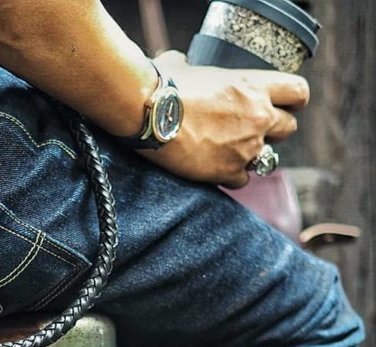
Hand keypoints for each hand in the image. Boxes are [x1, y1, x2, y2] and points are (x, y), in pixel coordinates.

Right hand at [143, 51, 309, 187]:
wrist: (151, 115)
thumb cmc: (165, 86)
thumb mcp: (186, 65)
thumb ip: (195, 67)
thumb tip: (181, 65)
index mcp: (254, 85)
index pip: (298, 92)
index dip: (295, 101)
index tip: (287, 106)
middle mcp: (258, 117)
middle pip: (289, 128)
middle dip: (275, 131)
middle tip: (255, 131)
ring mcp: (246, 147)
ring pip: (266, 159)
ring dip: (251, 156)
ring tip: (228, 151)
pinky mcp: (228, 171)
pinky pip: (242, 180)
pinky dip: (232, 176)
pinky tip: (215, 168)